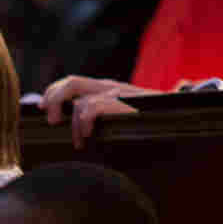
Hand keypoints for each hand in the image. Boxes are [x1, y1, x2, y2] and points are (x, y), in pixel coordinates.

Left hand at [39, 76, 156, 148]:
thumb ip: (98, 120)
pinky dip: (84, 121)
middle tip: (51, 120)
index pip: (72, 83)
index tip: (41, 108)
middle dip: (53, 99)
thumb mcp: (118, 120)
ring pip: (81, 100)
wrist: (181, 121)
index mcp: (105, 90)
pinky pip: (94, 107)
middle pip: (71, 82)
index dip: (53, 92)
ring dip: (74, 123)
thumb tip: (73, 133)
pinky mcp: (127, 105)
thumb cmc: (148, 126)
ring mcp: (120, 95)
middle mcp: (110, 88)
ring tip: (79, 141)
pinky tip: (89, 135)